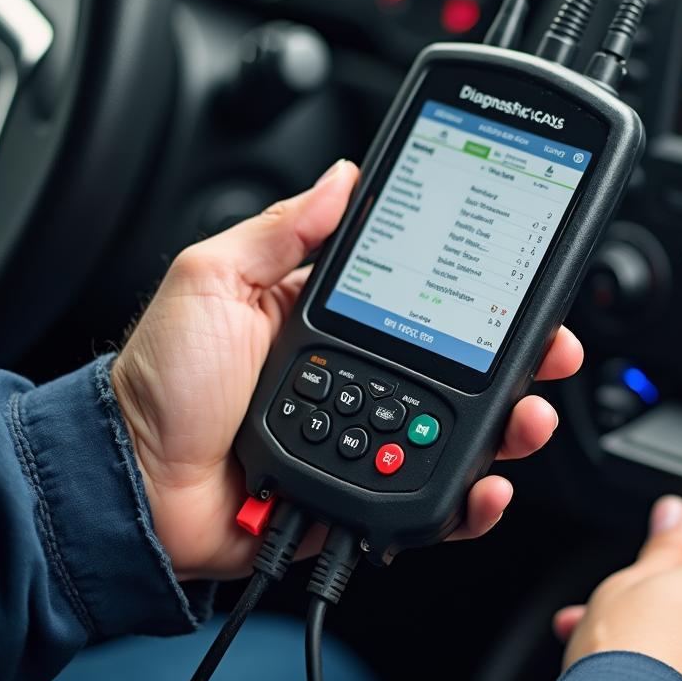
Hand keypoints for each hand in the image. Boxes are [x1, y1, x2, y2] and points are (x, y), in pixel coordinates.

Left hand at [112, 160, 582, 580]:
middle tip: (550, 351)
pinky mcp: (360, 496)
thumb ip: (282, 230)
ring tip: (528, 418)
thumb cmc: (162, 382)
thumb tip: (342, 178)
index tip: (518, 282)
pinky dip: (467, 501)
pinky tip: (487, 487)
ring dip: (509, 426)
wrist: (131, 484)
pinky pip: (427, 501)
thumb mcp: (213, 279)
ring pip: (457, 434)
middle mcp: (359, 376)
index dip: (477, 293)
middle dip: (518, 361)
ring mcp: (365, 436)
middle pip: (458, 368)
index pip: (424, 299)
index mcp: (332, 321)